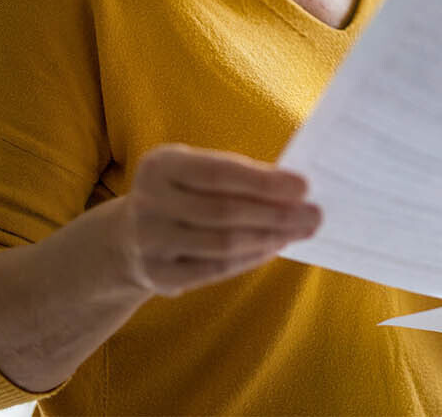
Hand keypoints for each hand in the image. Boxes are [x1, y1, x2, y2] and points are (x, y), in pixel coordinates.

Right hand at [109, 144, 320, 296]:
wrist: (126, 239)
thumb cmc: (181, 195)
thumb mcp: (193, 171)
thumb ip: (234, 176)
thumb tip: (295, 190)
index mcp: (160, 165)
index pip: (219, 173)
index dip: (263, 181)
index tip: (304, 186)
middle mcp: (149, 202)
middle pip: (225, 212)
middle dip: (276, 214)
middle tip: (314, 215)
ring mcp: (150, 242)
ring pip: (223, 244)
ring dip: (269, 237)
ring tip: (300, 231)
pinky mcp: (158, 275)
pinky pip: (215, 269)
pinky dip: (251, 258)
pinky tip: (274, 248)